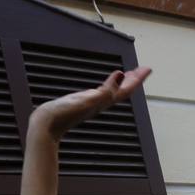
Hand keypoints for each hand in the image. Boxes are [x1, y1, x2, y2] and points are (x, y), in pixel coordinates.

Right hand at [28, 67, 150, 141]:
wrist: (46, 126)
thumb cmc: (65, 114)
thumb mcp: (88, 99)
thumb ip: (106, 89)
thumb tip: (121, 75)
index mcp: (103, 101)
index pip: (125, 89)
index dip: (138, 79)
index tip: (148, 68)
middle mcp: (100, 102)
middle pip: (122, 90)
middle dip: (133, 80)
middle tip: (142, 69)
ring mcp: (91, 103)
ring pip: (112, 91)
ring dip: (121, 83)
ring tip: (127, 75)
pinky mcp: (81, 103)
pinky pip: (100, 93)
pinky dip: (107, 86)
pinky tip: (104, 85)